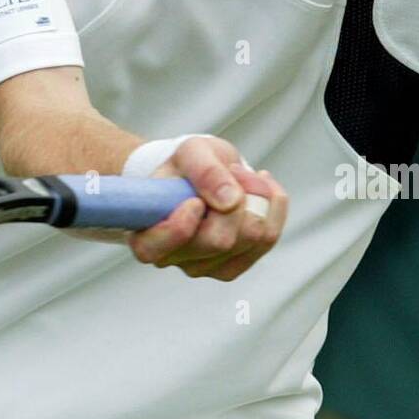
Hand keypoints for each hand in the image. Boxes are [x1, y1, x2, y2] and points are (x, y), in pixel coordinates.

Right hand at [127, 136, 287, 280]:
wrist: (200, 173)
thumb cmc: (186, 165)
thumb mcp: (191, 152)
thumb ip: (204, 171)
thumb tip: (229, 201)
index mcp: (145, 233)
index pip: (154, 249)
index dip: (179, 226)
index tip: (194, 200)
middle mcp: (171, 257)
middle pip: (220, 241)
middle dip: (237, 198)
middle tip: (232, 171)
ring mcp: (203, 266)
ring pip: (251, 239)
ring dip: (257, 198)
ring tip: (241, 176)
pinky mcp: (233, 265)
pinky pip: (268, 239)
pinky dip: (272, 208)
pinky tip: (260, 191)